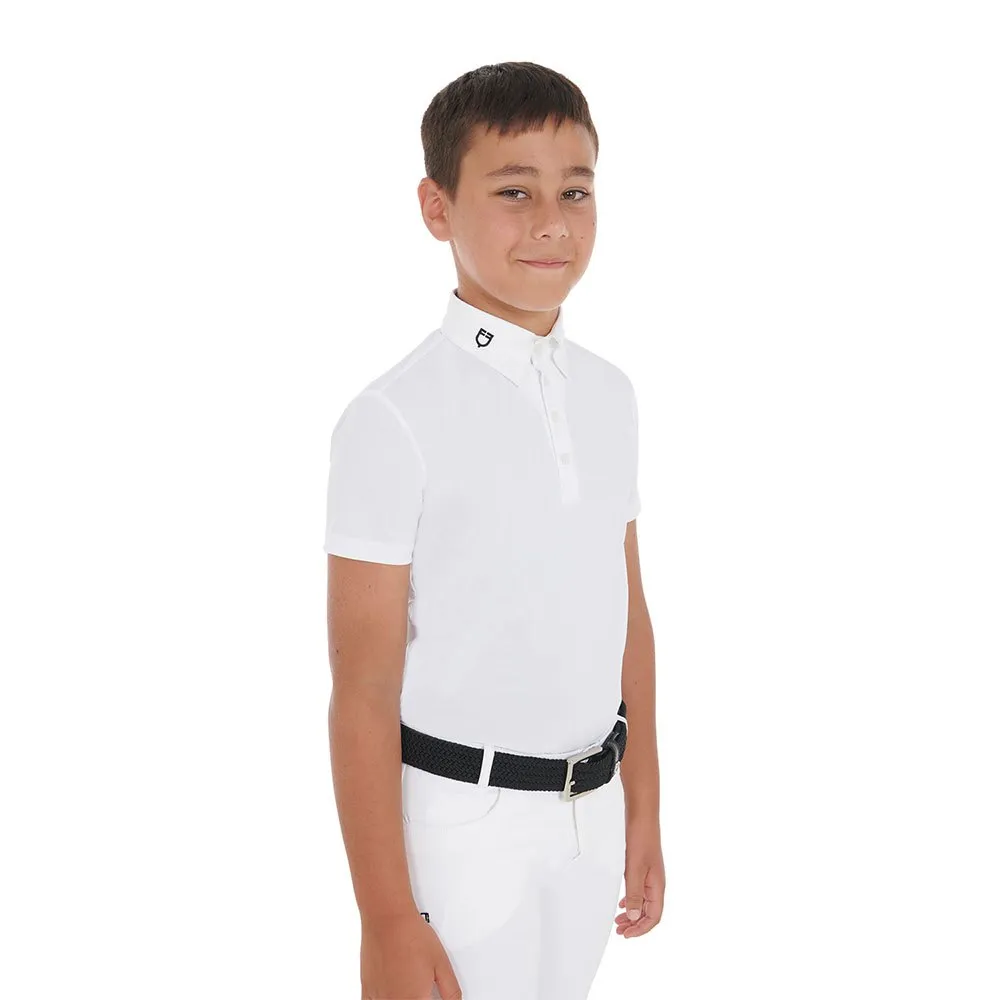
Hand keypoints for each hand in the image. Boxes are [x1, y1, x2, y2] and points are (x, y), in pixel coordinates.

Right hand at [360, 910, 460, 997]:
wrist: (387, 918)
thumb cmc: (411, 935)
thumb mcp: (442, 963)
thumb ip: (451, 991)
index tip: (433, 996)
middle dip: (420, 998)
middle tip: (424, 988)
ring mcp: (379, 999)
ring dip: (403, 998)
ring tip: (409, 983)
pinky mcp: (367, 991)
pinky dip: (386, 998)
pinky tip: (393, 990)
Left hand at [614, 815, 664, 937]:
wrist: (642, 817)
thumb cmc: (641, 839)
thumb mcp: (634, 869)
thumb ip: (634, 894)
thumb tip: (634, 917)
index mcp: (657, 886)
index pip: (654, 916)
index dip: (641, 929)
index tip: (626, 935)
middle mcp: (656, 883)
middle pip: (649, 912)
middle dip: (635, 924)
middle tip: (620, 930)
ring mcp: (650, 875)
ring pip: (644, 903)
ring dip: (632, 913)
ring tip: (619, 920)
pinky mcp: (643, 868)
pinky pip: (640, 892)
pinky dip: (632, 900)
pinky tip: (624, 902)